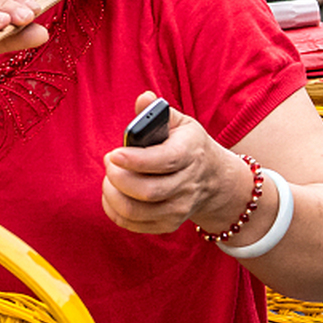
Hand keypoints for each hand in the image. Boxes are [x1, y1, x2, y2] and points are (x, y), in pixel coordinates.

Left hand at [100, 90, 250, 234]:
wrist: (213, 179)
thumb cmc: (187, 145)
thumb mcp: (180, 124)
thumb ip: (157, 112)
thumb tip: (144, 98)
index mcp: (191, 153)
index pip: (164, 161)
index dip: (135, 160)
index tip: (113, 154)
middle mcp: (188, 184)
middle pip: (148, 191)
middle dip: (118, 178)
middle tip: (108, 162)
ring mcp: (180, 208)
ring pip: (137, 211)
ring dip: (113, 195)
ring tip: (108, 179)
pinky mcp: (169, 224)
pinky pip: (134, 224)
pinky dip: (115, 211)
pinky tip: (112, 194)